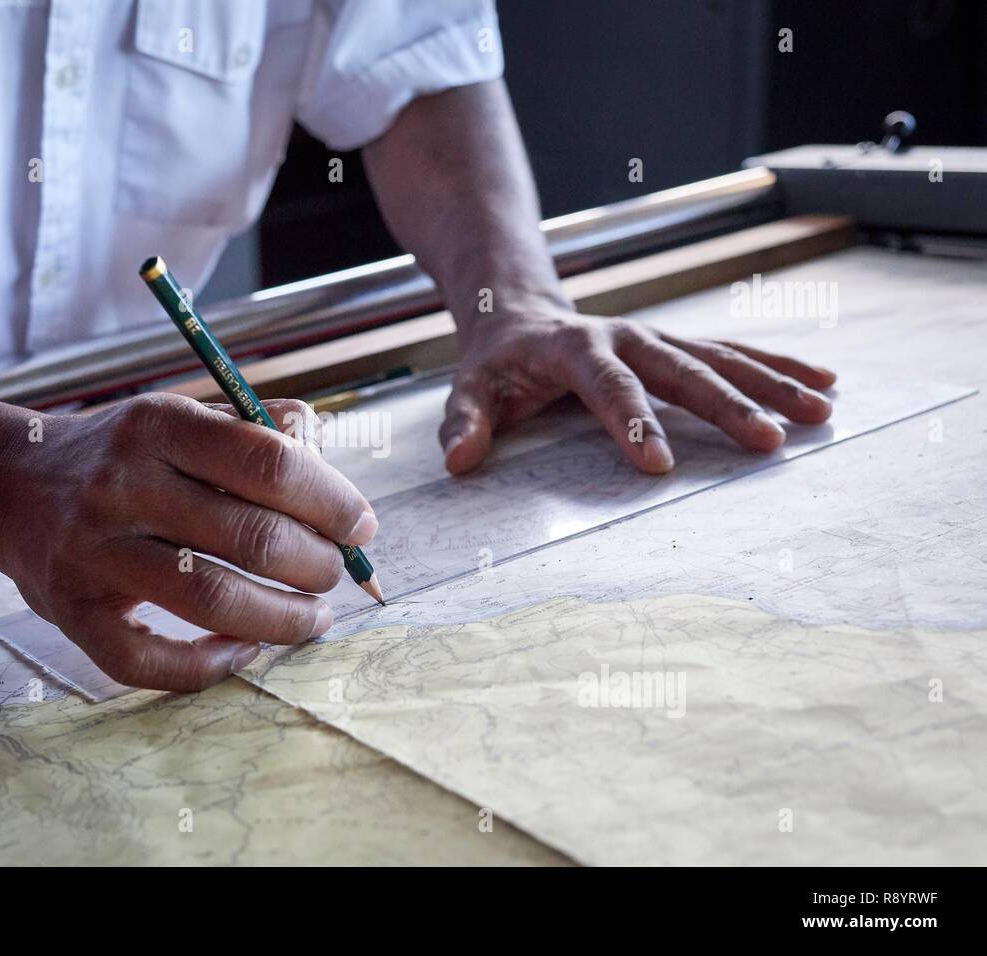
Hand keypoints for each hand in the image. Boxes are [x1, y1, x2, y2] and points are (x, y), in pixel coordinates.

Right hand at [0, 394, 376, 691]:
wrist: (5, 482)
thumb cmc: (121, 455)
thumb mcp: (178, 417)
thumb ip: (255, 431)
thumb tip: (331, 466)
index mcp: (158, 424)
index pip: (270, 463)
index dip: (331, 500)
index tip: (360, 525)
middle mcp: (121, 484)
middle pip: (252, 536)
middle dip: (317, 564)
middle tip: (333, 574)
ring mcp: (91, 551)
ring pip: (212, 599)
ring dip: (283, 619)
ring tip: (313, 618)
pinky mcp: (70, 611)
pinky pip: (148, 661)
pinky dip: (209, 666)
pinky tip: (243, 651)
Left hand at [440, 307, 835, 474]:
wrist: (518, 311)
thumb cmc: (498, 363)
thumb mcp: (471, 389)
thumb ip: (465, 423)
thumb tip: (460, 460)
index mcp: (575, 348)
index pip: (609, 388)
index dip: (633, 424)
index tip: (659, 466)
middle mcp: (626, 336)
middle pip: (682, 369)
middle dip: (726, 404)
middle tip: (768, 440)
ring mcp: (657, 336)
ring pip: (721, 356)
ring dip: (771, 382)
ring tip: (820, 412)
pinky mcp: (676, 343)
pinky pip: (733, 350)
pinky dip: (777, 364)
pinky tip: (821, 382)